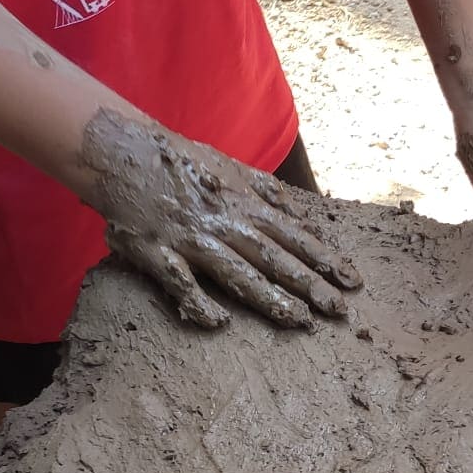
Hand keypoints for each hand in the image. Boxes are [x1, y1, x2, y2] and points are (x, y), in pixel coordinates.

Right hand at [77, 110, 362, 329]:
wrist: (120, 151)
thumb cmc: (181, 162)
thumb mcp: (231, 167)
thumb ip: (268, 193)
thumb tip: (304, 217)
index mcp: (243, 202)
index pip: (294, 235)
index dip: (324, 259)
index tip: (352, 281)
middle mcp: (223, 222)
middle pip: (274, 258)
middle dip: (309, 284)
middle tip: (339, 310)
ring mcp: (190, 238)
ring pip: (236, 272)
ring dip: (270, 298)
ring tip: (301, 320)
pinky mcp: (156, 252)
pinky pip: (180, 283)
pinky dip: (198, 301)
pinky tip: (220, 321)